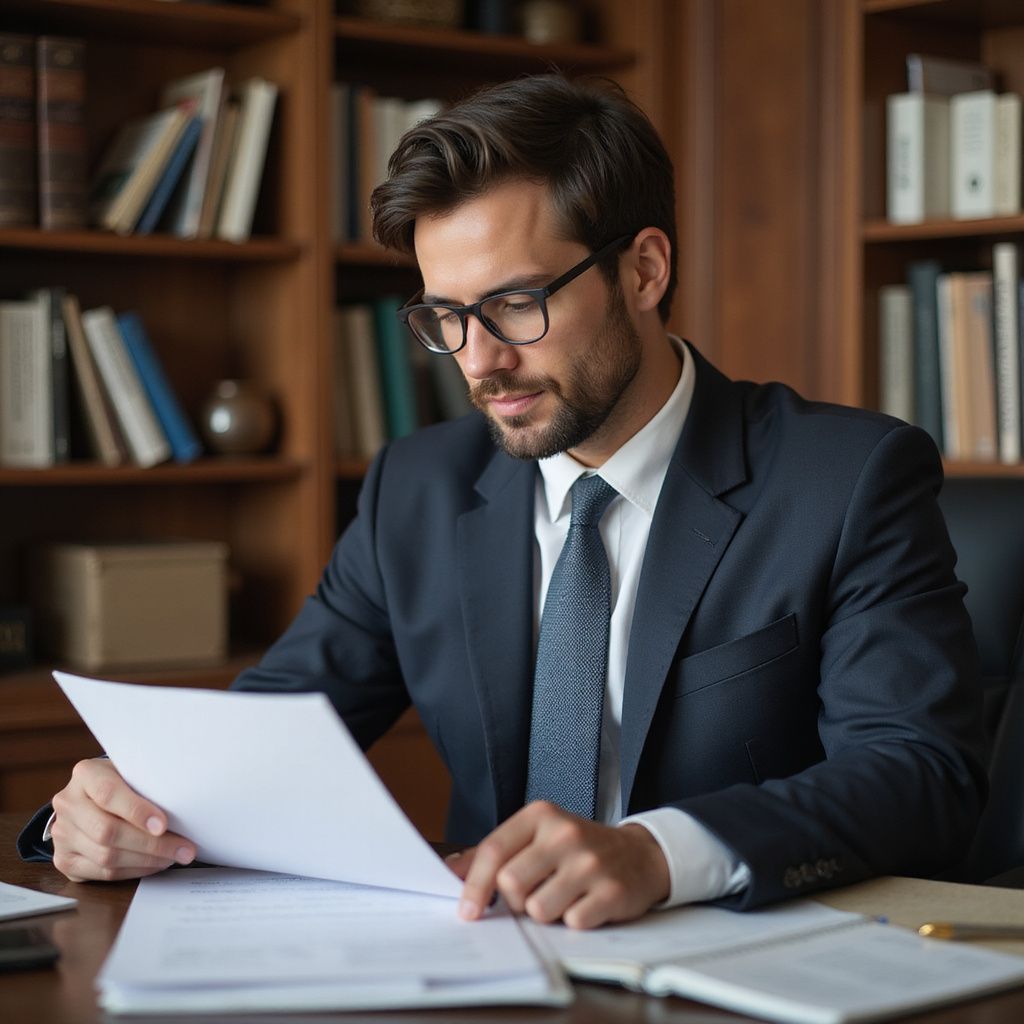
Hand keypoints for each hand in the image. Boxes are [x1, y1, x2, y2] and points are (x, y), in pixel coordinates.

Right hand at [50, 758, 195, 882]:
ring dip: (146, 860)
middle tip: (184, 849)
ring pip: (106, 856)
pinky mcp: (64, 860)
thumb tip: (187, 804)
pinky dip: (133, 871)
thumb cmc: (123, 782)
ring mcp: (62, 834)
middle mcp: (68, 803)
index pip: (108, 793)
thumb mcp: (132, 771)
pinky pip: (102, 873)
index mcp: (86, 774)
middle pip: (108, 831)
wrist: (89, 797)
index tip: (164, 825)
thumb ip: (148, 783)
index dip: (137, 811)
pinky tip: (154, 864)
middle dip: (151, 844)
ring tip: (174, 857)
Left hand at [447, 801, 669, 929]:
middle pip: (511, 884)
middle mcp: (565, 834)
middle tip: (534, 893)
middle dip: (516, 900)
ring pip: (538, 909)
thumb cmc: (578, 848)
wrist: (639, 854)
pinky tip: (584, 904)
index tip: (468, 911)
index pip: (493, 851)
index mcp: (541, 815)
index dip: (474, 885)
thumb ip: (495, 852)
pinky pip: (571, 923)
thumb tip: (450, 871)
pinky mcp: (611, 892)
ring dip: (544, 913)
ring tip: (561, 897)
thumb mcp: (537, 836)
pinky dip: (573, 921)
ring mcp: (590, 862)